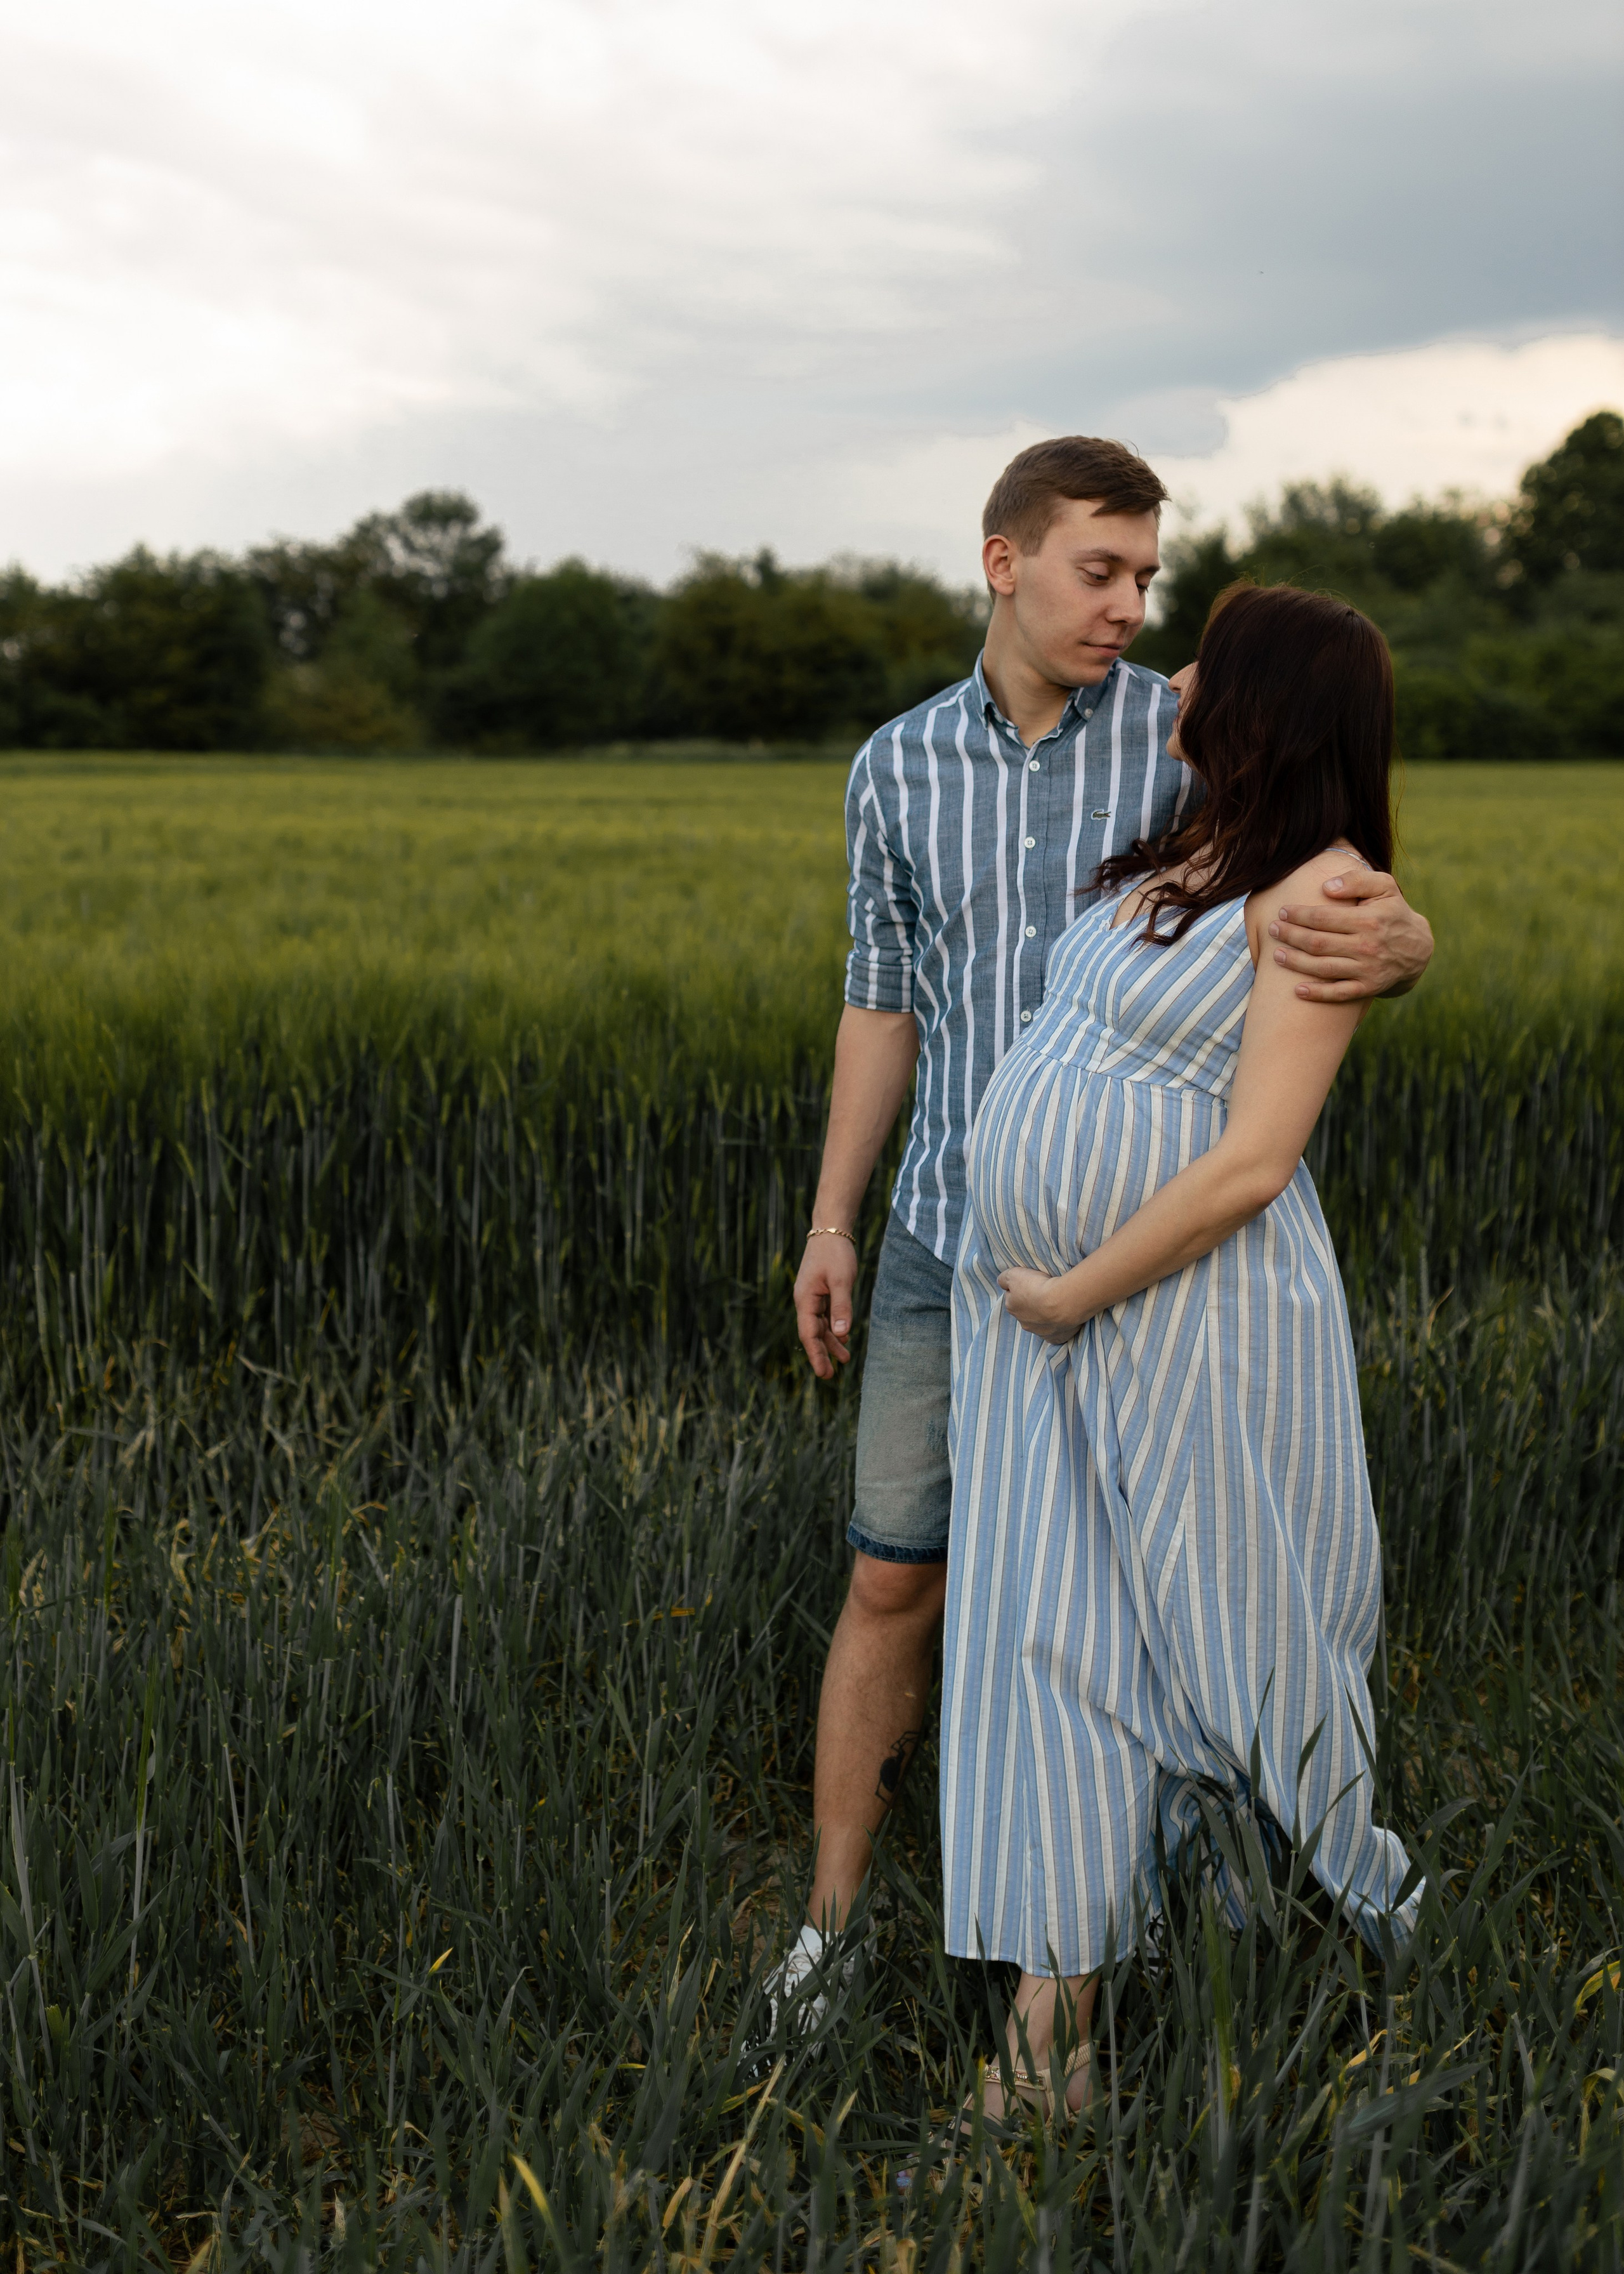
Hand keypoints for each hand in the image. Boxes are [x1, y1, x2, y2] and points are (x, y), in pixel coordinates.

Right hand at [795, 1235, 858, 1379]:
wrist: (830, 1229)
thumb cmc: (835, 1253)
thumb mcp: (841, 1280)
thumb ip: (841, 1307)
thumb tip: (841, 1333)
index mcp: (805, 1299)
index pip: (809, 1334)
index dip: (816, 1355)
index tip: (823, 1373)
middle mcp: (805, 1300)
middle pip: (812, 1333)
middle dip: (822, 1353)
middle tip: (831, 1376)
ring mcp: (812, 1296)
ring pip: (820, 1325)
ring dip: (831, 1341)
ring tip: (845, 1358)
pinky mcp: (820, 1291)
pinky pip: (824, 1315)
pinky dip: (833, 1327)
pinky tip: (844, 1336)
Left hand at [997, 1265, 1083, 1343]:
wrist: (1062, 1302)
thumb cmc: (1038, 1287)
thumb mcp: (1014, 1275)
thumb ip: (1004, 1279)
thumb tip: (1002, 1283)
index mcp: (1012, 1308)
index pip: (1012, 1297)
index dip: (1021, 1289)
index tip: (1032, 1284)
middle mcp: (1024, 1323)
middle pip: (1026, 1312)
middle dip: (1033, 1304)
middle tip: (1045, 1294)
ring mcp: (1040, 1333)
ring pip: (1041, 1323)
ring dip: (1045, 1315)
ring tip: (1056, 1304)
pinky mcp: (1056, 1338)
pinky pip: (1055, 1334)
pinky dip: (1058, 1327)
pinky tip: (1063, 1318)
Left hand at [1267, 869, 1434, 1002]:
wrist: (1418, 949)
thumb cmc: (1393, 912)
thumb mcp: (1385, 887)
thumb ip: (1357, 880)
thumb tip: (1327, 886)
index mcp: (1369, 920)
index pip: (1324, 918)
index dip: (1299, 915)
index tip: (1283, 911)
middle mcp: (1368, 947)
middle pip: (1318, 943)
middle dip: (1291, 936)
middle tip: (1273, 930)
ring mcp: (1367, 970)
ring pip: (1323, 968)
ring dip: (1295, 963)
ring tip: (1275, 954)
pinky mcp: (1368, 987)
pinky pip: (1338, 994)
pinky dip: (1317, 994)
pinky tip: (1296, 990)